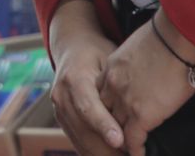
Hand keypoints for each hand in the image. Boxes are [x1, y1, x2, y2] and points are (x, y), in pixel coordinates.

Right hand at [48, 29, 124, 155]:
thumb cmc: (96, 53)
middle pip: (84, 130)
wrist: (72, 49)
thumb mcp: (108, 60)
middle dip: (108, 149)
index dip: (104, 126)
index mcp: (74, 77)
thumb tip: (135, 108)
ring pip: (81, 141)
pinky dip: (96, 152)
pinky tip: (113, 154)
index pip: (88, 106)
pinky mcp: (62, 120)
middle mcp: (62, 96)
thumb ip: (115, 85)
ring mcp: (59, 110)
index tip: (120, 141)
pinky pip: (78, 142)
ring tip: (126, 155)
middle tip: (130, 154)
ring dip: (104, 153)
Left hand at [99, 12, 194, 155]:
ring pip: (115, 129)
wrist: (178, 37)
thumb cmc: (169, 37)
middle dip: (107, 127)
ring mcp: (125, 100)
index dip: (105, 107)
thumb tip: (147, 69)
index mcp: (112, 66)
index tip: (110, 117)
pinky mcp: (142, 114)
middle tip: (112, 139)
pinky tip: (138, 154)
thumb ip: (136, 62)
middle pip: (103, 113)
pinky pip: (133, 140)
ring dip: (119, 141)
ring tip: (123, 151)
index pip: (101, 93)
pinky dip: (135, 150)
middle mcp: (113, 84)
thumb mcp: (140, 47)